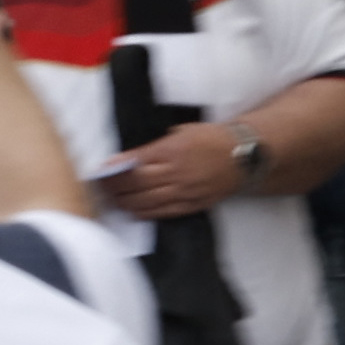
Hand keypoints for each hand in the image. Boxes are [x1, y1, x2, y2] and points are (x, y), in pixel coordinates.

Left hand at [96, 120, 249, 220]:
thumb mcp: (180, 131)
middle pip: (137, 184)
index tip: (101, 170)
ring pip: (147, 202)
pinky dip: (145, 213)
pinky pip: (164, 213)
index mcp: (172, 150)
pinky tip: (132, 211)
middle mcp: (177, 173)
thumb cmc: (210, 138)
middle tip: (100, 187)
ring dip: (126, 202)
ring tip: (111, 200)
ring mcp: (185, 192)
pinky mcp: (193, 205)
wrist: (243, 156)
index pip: (136, 162)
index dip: (116, 168)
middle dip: (115, 187)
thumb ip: (155, 144)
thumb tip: (129, 156)